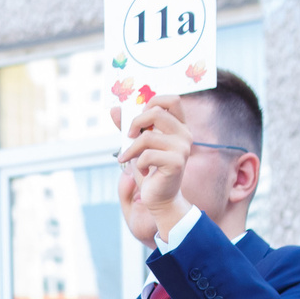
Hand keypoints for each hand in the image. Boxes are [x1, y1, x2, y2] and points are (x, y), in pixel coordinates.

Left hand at [113, 94, 194, 241]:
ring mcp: (182, 148)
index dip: (153, 102)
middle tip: (129, 135)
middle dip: (136, 122)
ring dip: (132, 149)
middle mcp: (184, 134)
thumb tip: (114, 109)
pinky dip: (138, 163)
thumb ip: (130, 126)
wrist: (159, 198)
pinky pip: (148, 155)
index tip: (140, 116)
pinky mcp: (176, 162)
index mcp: (179, 126)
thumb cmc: (150, 170)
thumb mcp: (138, 145)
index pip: (172, 100)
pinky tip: (142, 172)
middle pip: (157, 112)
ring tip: (129, 159)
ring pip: (148, 136)